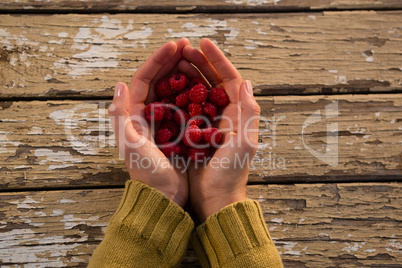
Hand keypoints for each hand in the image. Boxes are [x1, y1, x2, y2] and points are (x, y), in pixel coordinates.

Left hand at [108, 38, 189, 206]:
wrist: (163, 197)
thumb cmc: (148, 174)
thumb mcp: (132, 145)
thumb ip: (123, 116)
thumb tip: (119, 84)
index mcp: (132, 115)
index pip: (142, 79)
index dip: (156, 60)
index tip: (173, 46)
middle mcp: (145, 116)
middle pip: (157, 80)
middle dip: (170, 61)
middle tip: (186, 45)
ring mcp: (161, 122)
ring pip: (171, 90)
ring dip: (181, 72)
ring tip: (194, 58)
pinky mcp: (175, 131)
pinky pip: (183, 105)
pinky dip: (191, 91)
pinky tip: (202, 83)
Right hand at [182, 39, 260, 220]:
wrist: (215, 199)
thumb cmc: (231, 175)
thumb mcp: (244, 144)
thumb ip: (249, 114)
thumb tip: (247, 83)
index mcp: (239, 115)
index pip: (230, 79)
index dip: (218, 59)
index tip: (203, 43)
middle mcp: (226, 115)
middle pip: (213, 81)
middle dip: (201, 62)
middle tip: (185, 47)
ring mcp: (209, 123)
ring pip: (199, 91)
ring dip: (189, 74)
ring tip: (176, 60)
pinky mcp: (195, 132)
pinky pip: (186, 107)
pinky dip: (178, 94)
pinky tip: (168, 85)